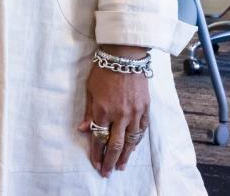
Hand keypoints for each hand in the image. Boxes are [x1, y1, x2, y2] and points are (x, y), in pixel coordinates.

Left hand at [77, 45, 150, 177]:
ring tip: (122, 166)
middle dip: (110, 160)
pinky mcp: (145, 108)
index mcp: (103, 110)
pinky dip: (137, 140)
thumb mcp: (90, 89)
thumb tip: (84, 129)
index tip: (95, 163)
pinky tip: (134, 147)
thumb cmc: (103, 70)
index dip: (97, 153)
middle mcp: (119, 114)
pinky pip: (142, 129)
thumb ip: (89, 111)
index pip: (99, 138)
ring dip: (126, 155)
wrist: (125, 56)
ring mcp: (134, 112)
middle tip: (107, 172)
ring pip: (131, 140)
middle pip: (116, 145)